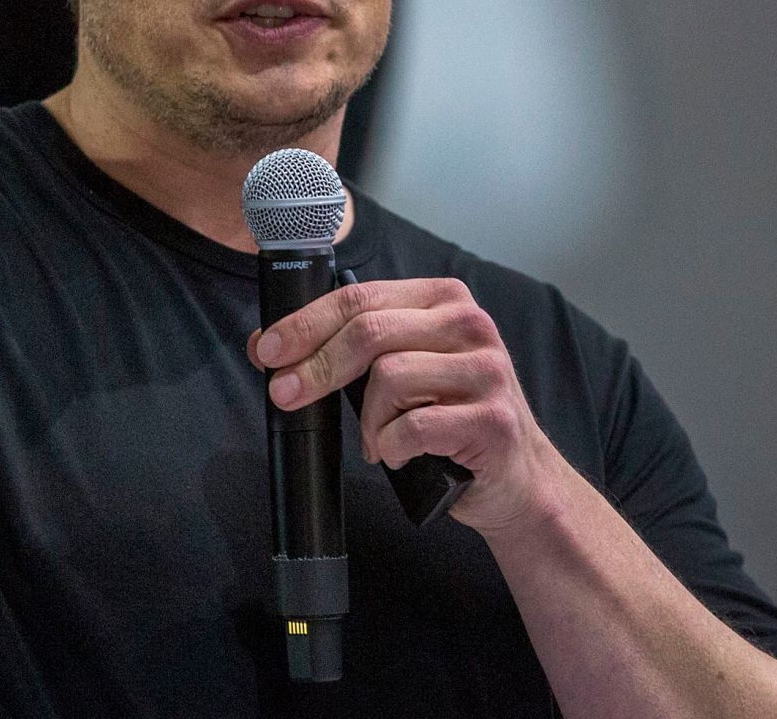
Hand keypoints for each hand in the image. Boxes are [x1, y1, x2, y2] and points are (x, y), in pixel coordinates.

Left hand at [248, 277, 566, 534]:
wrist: (514, 478)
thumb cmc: (447, 419)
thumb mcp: (400, 370)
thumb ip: (343, 350)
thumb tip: (262, 345)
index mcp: (444, 299)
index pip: (360, 297)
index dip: (306, 323)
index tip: (267, 349)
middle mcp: (470, 324)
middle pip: (370, 331)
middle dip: (316, 366)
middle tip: (285, 395)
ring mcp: (487, 370)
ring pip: (389, 378)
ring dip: (369, 420)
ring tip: (379, 440)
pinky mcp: (492, 419)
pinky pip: (414, 426)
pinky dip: (393, 446)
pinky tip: (401, 455)